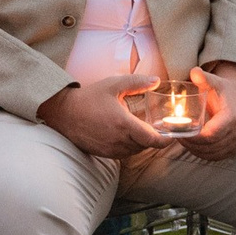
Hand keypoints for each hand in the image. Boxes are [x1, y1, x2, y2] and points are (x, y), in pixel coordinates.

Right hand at [39, 74, 168, 159]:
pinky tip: (124, 133)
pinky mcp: (104, 154)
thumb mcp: (113, 85)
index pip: (154, 140)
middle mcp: (119, 140)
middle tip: (156, 126)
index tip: (171, 134)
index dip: (166, 140)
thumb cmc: (89, 98)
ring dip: (140, 142)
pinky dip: (129, 145)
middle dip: (152, 137)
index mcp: (124, 124)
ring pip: (136, 150)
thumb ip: (137, 82)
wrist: (63, 114)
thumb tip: (156, 80)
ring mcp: (111, 149)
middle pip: (146, 145)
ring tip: (137, 128)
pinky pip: (124, 153)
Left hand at [180, 64, 235, 162]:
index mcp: (231, 117)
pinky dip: (202, 154)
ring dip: (194, 150)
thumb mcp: (214, 81)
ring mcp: (235, 142)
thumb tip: (194, 72)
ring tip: (182, 140)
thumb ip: (203, 77)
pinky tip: (192, 146)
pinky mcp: (233, 149)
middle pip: (210, 146)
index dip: (194, 137)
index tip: (180, 133)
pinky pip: (215, 157)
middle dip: (191, 144)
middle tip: (176, 136)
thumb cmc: (222, 89)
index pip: (211, 135)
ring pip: (211, 154)